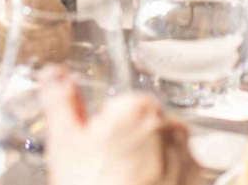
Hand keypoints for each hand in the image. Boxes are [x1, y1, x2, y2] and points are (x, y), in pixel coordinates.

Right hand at [41, 73, 198, 184]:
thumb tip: (52, 74)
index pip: (113, 110)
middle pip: (138, 129)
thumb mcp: (65, 144)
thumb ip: (60, 101)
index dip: (98, 135)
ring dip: (143, 165)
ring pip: (157, 151)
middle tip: (103, 175)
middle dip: (122, 147)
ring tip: (119, 184)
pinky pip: (175, 172)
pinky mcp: (195, 179)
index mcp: (138, 107)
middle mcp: (170, 124)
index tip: (92, 156)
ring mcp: (186, 153)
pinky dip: (162, 181)